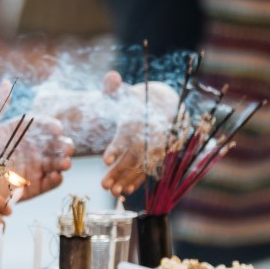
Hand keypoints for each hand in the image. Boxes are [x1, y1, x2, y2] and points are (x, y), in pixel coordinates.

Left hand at [0, 115, 73, 199]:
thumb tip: (7, 82)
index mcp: (23, 133)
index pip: (44, 126)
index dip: (52, 126)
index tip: (56, 128)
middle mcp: (32, 149)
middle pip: (56, 145)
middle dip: (64, 145)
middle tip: (66, 147)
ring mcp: (35, 168)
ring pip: (57, 163)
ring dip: (64, 161)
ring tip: (64, 162)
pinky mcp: (33, 186)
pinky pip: (50, 183)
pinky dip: (56, 180)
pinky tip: (56, 175)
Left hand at [97, 70, 181, 195]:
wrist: (166, 106)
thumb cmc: (137, 99)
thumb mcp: (125, 92)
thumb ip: (114, 87)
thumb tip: (111, 76)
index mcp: (140, 119)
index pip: (128, 134)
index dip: (117, 147)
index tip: (104, 159)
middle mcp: (151, 135)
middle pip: (135, 155)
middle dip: (120, 171)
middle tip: (103, 185)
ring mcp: (158, 147)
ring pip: (142, 166)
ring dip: (128, 180)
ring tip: (112, 192)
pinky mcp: (159, 155)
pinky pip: (149, 170)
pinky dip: (138, 181)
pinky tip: (125, 192)